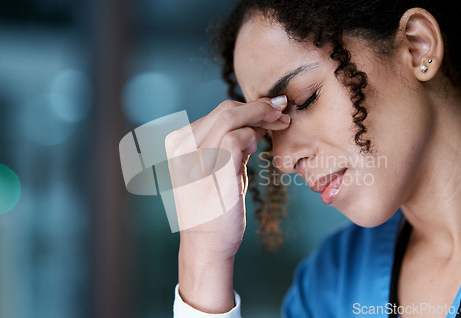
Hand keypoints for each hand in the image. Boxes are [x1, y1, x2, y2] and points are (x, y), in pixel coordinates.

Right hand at [165, 95, 289, 258]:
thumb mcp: (215, 169)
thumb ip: (229, 144)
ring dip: (260, 117)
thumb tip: (255, 123)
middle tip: (281, 112)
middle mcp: (182, 147)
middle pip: (225, 109)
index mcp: (179, 144)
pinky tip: (259, 145)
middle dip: (259, 107)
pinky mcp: (212, 171)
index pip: (218, 112)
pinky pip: (235, 138)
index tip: (271, 111)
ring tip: (277, 124)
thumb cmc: (213, 208)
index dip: (249, 107)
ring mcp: (195, 158)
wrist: (206, 244)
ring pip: (230, 118)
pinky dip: (252, 136)